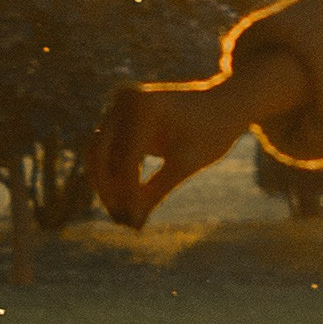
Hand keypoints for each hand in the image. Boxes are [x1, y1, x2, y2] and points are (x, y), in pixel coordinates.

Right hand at [86, 52, 307, 228]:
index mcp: (143, 107)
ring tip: (123, 216)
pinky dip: (114, 173)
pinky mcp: (120, 114)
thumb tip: (132, 223)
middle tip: (122, 221)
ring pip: (98, 152)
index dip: (128, 195)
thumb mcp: (185, 164)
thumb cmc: (211, 133)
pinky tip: (126, 200)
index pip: (126, 159)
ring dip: (107, 184)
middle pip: (100, 154)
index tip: (133, 223)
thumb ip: (156, 191)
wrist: (223, 105)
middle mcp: (124, 100)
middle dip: (108, 191)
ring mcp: (119, 104)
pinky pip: (107, 148)